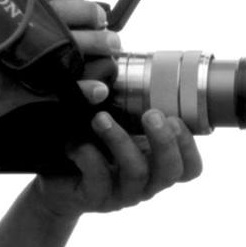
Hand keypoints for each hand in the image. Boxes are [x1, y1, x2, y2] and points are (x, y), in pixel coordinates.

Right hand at [0, 0, 118, 138]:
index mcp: (0, 3)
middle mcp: (17, 28)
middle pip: (69, 15)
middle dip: (92, 14)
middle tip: (101, 17)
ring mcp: (21, 61)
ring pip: (72, 49)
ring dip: (98, 46)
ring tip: (112, 47)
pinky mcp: (20, 92)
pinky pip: (59, 89)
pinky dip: (81, 89)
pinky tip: (97, 89)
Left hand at [32, 109, 203, 217]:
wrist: (55, 181)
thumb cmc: (89, 144)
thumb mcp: (111, 123)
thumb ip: (124, 100)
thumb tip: (116, 47)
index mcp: (155, 163)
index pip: (190, 167)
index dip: (188, 146)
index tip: (174, 118)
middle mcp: (144, 182)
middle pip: (170, 171)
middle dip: (163, 141)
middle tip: (151, 114)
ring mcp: (120, 193)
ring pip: (135, 172)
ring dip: (120, 141)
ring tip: (100, 118)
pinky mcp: (94, 198)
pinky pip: (98, 180)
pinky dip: (88, 156)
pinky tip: (76, 141)